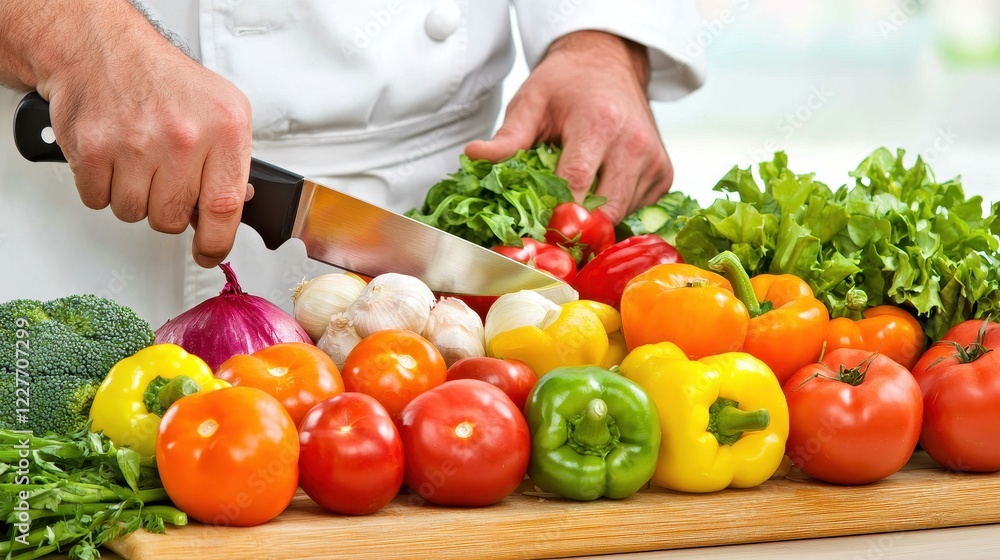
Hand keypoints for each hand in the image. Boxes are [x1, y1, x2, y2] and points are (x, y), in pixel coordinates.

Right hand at [1, 0, 251, 267]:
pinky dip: (103, 187)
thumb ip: (232, 164)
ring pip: (135, 214)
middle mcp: (183, 136)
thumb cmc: (164, 82)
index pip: (227, 207)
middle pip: (174, 218)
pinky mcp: (94, 149)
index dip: (217, 243)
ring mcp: (136, 143)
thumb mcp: (223, 113)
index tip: (210, 253)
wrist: (102, 51)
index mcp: (224, 128)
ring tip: (138, 161)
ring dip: (134, 197)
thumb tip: (232, 212)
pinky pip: (99, 200)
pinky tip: (114, 158)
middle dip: (168, 208)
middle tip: (163, 178)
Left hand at [465, 31, 670, 222]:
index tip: (532, 236)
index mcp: (599, 123)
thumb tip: (474, 156)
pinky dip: (614, 210)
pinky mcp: (664, 173)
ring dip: (594, 220)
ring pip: (620, 215)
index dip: (554, 217)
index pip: (576, 185)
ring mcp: (654, 160)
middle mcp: (634, 143)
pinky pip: (635, 209)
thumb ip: (507, 136)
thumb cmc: (567, 84)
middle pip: (604, 210)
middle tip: (547, 235)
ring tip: (571, 206)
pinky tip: (597, 191)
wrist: (611, 63)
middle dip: (574, 228)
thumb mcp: (531, 101)